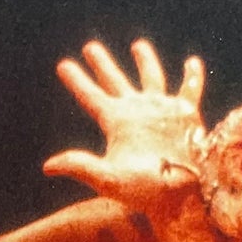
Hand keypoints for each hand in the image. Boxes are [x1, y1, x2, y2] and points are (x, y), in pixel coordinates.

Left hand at [44, 40, 241, 228]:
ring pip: (151, 77)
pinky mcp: (186, 114)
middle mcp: (136, 113)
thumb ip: (80, 166)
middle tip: (89, 46)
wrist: (180, 197)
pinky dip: (192, 75)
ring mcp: (161, 111)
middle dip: (102, 64)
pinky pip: (190, 89)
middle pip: (114, 81)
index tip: (62, 64)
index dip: (76, 80)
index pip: (91, 96)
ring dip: (145, 60)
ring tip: (138, 44)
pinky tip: (193, 61)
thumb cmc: (144, 191)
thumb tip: (48, 167)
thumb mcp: (108, 179)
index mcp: (116, 123)